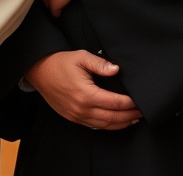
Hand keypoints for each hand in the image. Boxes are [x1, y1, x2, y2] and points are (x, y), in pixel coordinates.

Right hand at [24, 50, 142, 129]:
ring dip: (122, 123)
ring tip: (134, 118)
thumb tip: (116, 69)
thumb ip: (100, 63)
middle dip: (130, 116)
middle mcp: (82, 109)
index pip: (115, 103)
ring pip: (105, 125)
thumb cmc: (60, 62)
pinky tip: (116, 121)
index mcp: (86, 94)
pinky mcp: (72, 118)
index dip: (130, 103)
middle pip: (113, 118)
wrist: (39, 70)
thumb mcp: (80, 57)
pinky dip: (108, 126)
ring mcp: (76, 115)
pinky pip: (94, 126)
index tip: (140, 101)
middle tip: (143, 112)